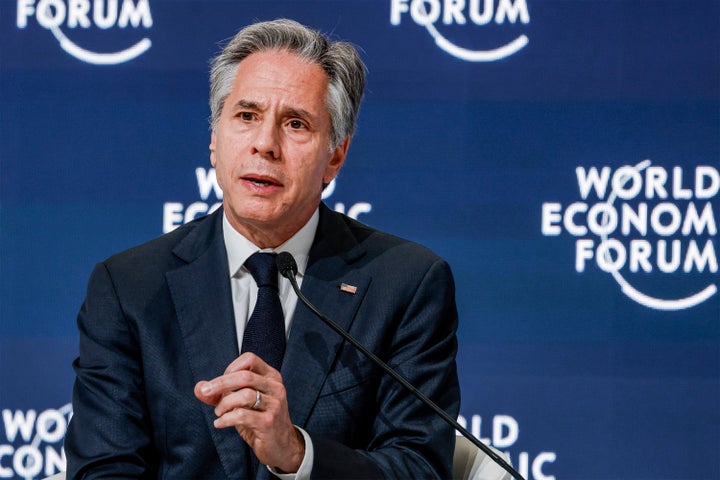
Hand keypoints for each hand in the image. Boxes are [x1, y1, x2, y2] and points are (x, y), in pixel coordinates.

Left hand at [194, 352, 304, 472]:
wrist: (281, 446)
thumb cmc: (260, 420)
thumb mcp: (242, 404)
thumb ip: (220, 395)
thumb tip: (198, 388)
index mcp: (271, 377)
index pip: (250, 359)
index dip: (231, 368)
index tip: (221, 383)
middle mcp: (276, 387)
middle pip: (245, 376)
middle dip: (220, 383)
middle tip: (206, 392)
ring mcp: (274, 405)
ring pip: (244, 395)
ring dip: (224, 404)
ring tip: (218, 412)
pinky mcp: (268, 422)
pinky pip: (243, 415)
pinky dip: (226, 419)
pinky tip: (220, 423)